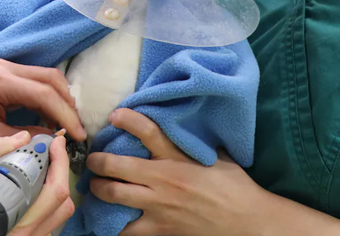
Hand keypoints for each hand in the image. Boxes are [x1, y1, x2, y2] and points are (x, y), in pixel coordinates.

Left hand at [0, 59, 86, 153]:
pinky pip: (34, 80)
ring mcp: (3, 66)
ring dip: (59, 100)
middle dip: (68, 104)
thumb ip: (26, 136)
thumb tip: (55, 140)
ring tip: (65, 126)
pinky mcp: (3, 71)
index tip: (79, 135)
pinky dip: (47, 97)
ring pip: (46, 77)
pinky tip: (49, 118)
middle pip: (51, 79)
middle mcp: (3, 67)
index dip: (66, 115)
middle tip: (77, 129)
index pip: (44, 94)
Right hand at [0, 131, 74, 235]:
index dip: (60, 162)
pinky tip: (29, 185)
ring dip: (54, 186)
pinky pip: (45, 223)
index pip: (55, 192)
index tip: (55, 142)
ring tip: (42, 165)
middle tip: (51, 149)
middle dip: (61, 172)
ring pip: (56, 215)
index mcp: (16, 228)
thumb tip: (19, 137)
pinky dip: (44, 200)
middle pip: (62, 203)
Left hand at [86, 109, 268, 235]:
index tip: (114, 115)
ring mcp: (159, 206)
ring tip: (95, 186)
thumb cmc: (235, 186)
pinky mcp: (160, 229)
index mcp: (178, 158)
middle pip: (118, 166)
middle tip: (92, 160)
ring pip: (114, 195)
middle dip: (98, 161)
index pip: (148, 132)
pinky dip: (111, 225)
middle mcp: (164, 179)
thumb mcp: (217, 156)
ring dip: (99, 189)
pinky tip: (104, 220)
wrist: (247, 221)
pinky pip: (126, 230)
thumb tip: (181, 124)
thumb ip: (193, 142)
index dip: (127, 121)